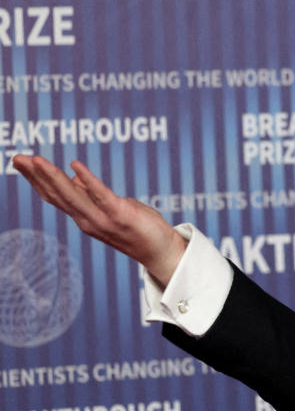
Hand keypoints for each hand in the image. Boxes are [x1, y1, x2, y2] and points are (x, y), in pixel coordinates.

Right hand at [12, 155, 186, 284]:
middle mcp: (87, 220)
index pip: (53, 196)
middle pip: (56, 195)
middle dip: (36, 176)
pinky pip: (101, 195)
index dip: (35, 179)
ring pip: (72, 195)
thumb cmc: (137, 227)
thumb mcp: (110, 207)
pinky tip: (75, 165)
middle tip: (17, 158)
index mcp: (83, 217)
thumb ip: (90, 194)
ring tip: (36, 160)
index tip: (19, 162)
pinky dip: (87, 180)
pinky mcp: (120, 215)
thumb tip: (71, 176)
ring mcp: (103, 219)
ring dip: (53, 177)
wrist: (161, 252)